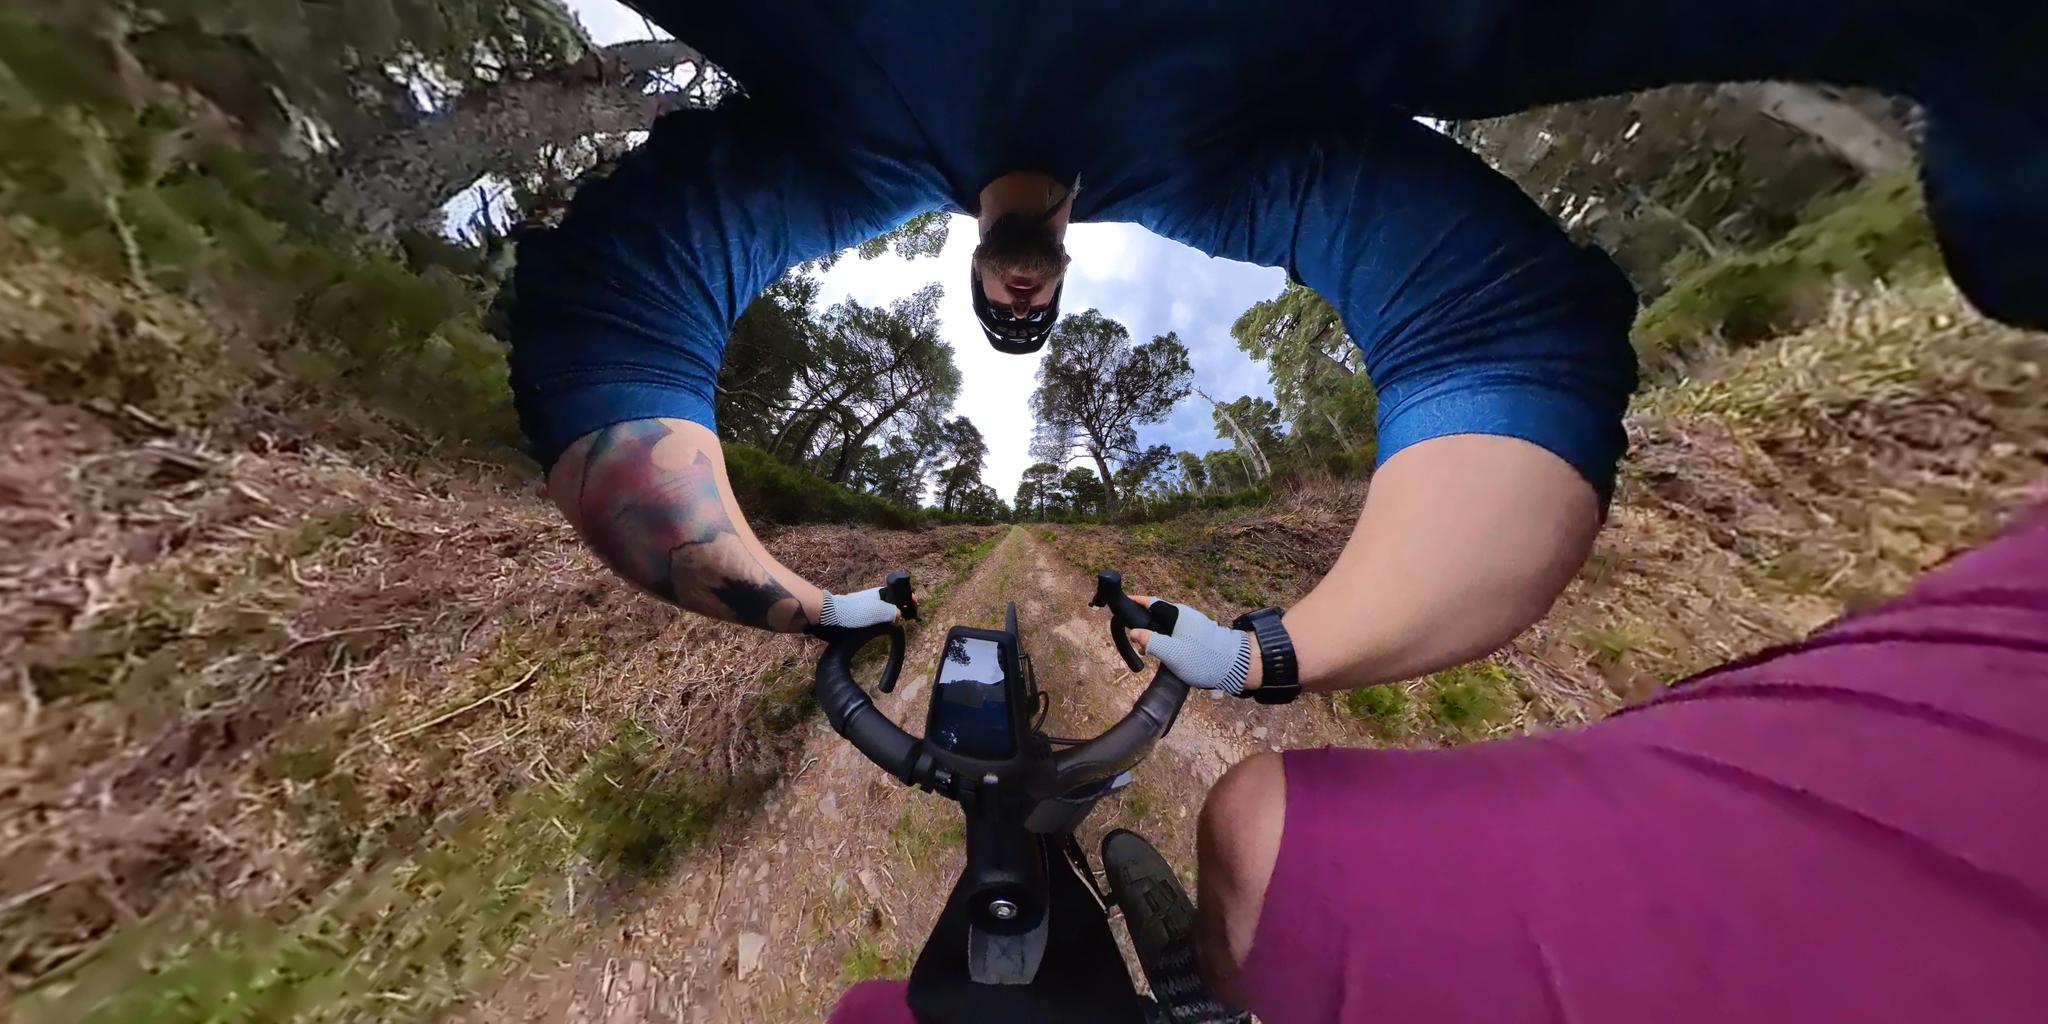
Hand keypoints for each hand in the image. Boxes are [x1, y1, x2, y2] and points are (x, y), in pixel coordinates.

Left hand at [819, 586, 903, 628]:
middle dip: (900, 611)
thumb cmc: (855, 611)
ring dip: (888, 620)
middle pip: (892, 604)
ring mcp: (866, 608)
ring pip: (883, 613)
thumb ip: (893, 613)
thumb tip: (900, 618)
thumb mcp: (879, 611)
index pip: (899, 594)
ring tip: (893, 629)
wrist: (831, 616)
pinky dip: (879, 625)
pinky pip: (874, 620)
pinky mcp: (859, 617)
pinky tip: (879, 631)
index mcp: (880, 593)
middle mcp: (874, 599)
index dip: (909, 599)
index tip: (915, 606)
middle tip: (904, 621)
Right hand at [1128, 597, 1254, 694]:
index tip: (1124, 602)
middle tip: (1135, 641)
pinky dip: (1166, 641)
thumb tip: (1134, 632)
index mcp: (1177, 614)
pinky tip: (1165, 655)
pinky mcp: (1199, 635)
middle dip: (1144, 625)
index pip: (1151, 602)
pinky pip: (1176, 634)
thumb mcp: (1172, 653)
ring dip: (1156, 636)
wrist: (1234, 667)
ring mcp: (1193, 625)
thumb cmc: (1202, 659)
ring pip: (1167, 626)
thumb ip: (1151, 642)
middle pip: (1158, 615)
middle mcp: (1185, 615)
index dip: (1136, 602)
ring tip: (1148, 652)